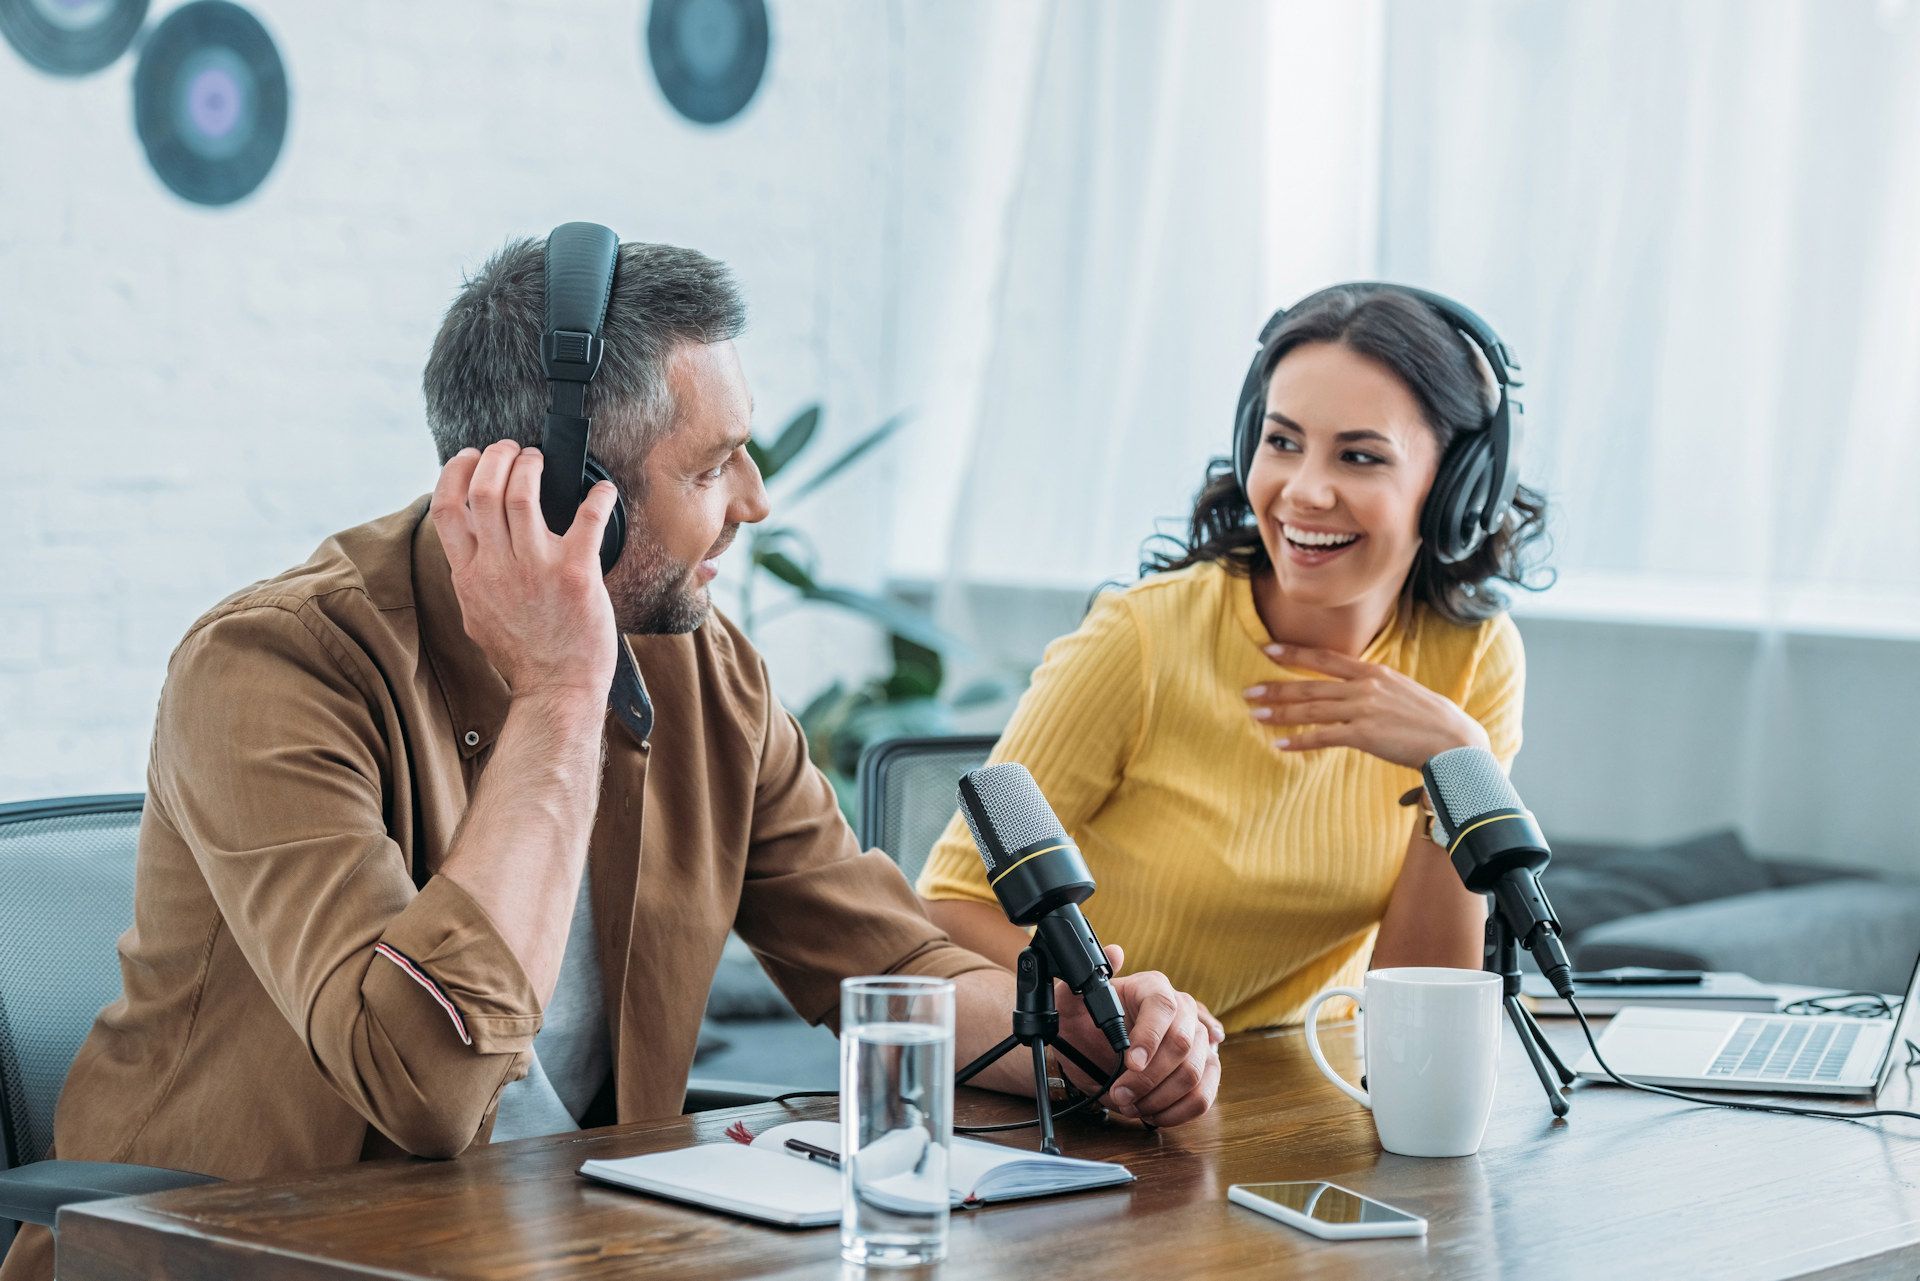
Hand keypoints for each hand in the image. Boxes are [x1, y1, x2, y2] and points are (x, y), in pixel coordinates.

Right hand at [430, 442, 618, 703]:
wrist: (557, 688)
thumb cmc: (523, 654)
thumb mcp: (477, 613)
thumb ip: (470, 574)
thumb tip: (468, 540)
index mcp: (469, 575)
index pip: (446, 508)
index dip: (455, 472)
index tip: (470, 457)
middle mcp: (497, 567)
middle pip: (484, 488)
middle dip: (497, 457)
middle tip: (511, 449)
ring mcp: (536, 567)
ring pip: (523, 492)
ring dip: (532, 465)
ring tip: (539, 460)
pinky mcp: (576, 572)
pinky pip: (587, 517)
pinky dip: (597, 496)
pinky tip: (602, 491)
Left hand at [1056, 945, 1219, 1127]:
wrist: (1091, 1051)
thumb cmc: (1083, 1024)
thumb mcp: (1071, 1003)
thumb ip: (1082, 981)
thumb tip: (1114, 953)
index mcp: (1153, 987)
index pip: (1163, 1006)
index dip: (1149, 1037)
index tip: (1130, 1063)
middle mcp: (1183, 1009)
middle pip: (1183, 1044)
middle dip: (1149, 1078)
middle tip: (1120, 1093)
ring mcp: (1199, 1040)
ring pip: (1195, 1073)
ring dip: (1159, 1097)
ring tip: (1131, 1104)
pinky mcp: (1205, 1069)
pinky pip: (1204, 1094)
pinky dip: (1178, 1111)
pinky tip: (1153, 1112)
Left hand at [1243, 642, 1489, 768]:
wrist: (1454, 742)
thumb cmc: (1432, 720)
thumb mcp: (1402, 690)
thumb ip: (1376, 687)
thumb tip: (1355, 688)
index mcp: (1374, 673)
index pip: (1326, 658)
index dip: (1295, 654)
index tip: (1267, 650)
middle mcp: (1365, 687)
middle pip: (1310, 685)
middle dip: (1276, 687)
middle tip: (1248, 691)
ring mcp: (1363, 710)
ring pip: (1311, 709)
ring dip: (1280, 713)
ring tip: (1256, 715)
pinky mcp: (1364, 735)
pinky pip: (1323, 737)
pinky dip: (1299, 741)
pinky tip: (1280, 744)